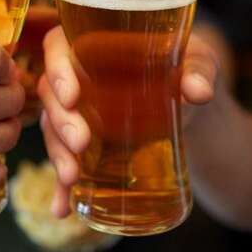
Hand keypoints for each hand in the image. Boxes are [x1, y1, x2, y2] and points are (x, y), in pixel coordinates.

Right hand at [37, 26, 219, 216]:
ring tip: (71, 177)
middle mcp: (78, 75)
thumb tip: (197, 91)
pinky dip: (62, 188)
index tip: (73, 96)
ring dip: (57, 154)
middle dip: (60, 121)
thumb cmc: (190, 69)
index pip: (58, 45)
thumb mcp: (200, 62)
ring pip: (53, 129)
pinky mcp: (85, 144)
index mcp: (95, 42)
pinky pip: (66, 161)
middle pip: (51, 92)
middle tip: (82, 142)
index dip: (57, 68)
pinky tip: (63, 208)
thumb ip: (200, 70)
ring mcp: (79, 112)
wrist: (195, 106)